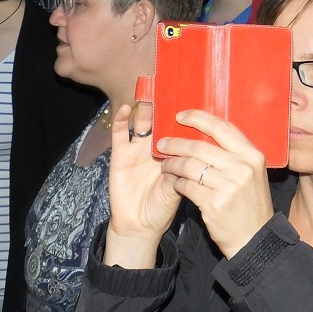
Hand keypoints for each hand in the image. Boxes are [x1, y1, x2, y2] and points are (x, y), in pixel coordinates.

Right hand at [104, 104, 180, 268]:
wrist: (140, 225)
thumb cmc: (162, 206)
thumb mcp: (177, 186)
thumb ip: (182, 169)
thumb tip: (191, 153)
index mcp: (173, 153)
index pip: (179, 129)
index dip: (185, 117)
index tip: (192, 99)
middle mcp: (156, 146)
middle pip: (161, 121)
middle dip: (165, 106)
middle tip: (169, 87)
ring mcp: (138, 149)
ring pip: (142, 123)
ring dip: (146, 109)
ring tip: (150, 92)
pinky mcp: (121, 154)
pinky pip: (120, 133)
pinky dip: (122, 120)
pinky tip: (126, 108)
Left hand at [156, 110, 272, 258]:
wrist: (255, 238)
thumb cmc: (250, 203)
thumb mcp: (251, 173)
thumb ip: (233, 154)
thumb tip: (204, 133)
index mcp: (252, 155)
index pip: (222, 127)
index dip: (198, 118)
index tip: (180, 115)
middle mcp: (242, 167)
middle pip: (200, 146)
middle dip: (176, 143)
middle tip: (162, 143)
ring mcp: (228, 186)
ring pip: (190, 166)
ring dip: (173, 164)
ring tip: (165, 165)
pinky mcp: (214, 204)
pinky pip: (187, 187)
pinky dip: (177, 183)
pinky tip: (175, 183)